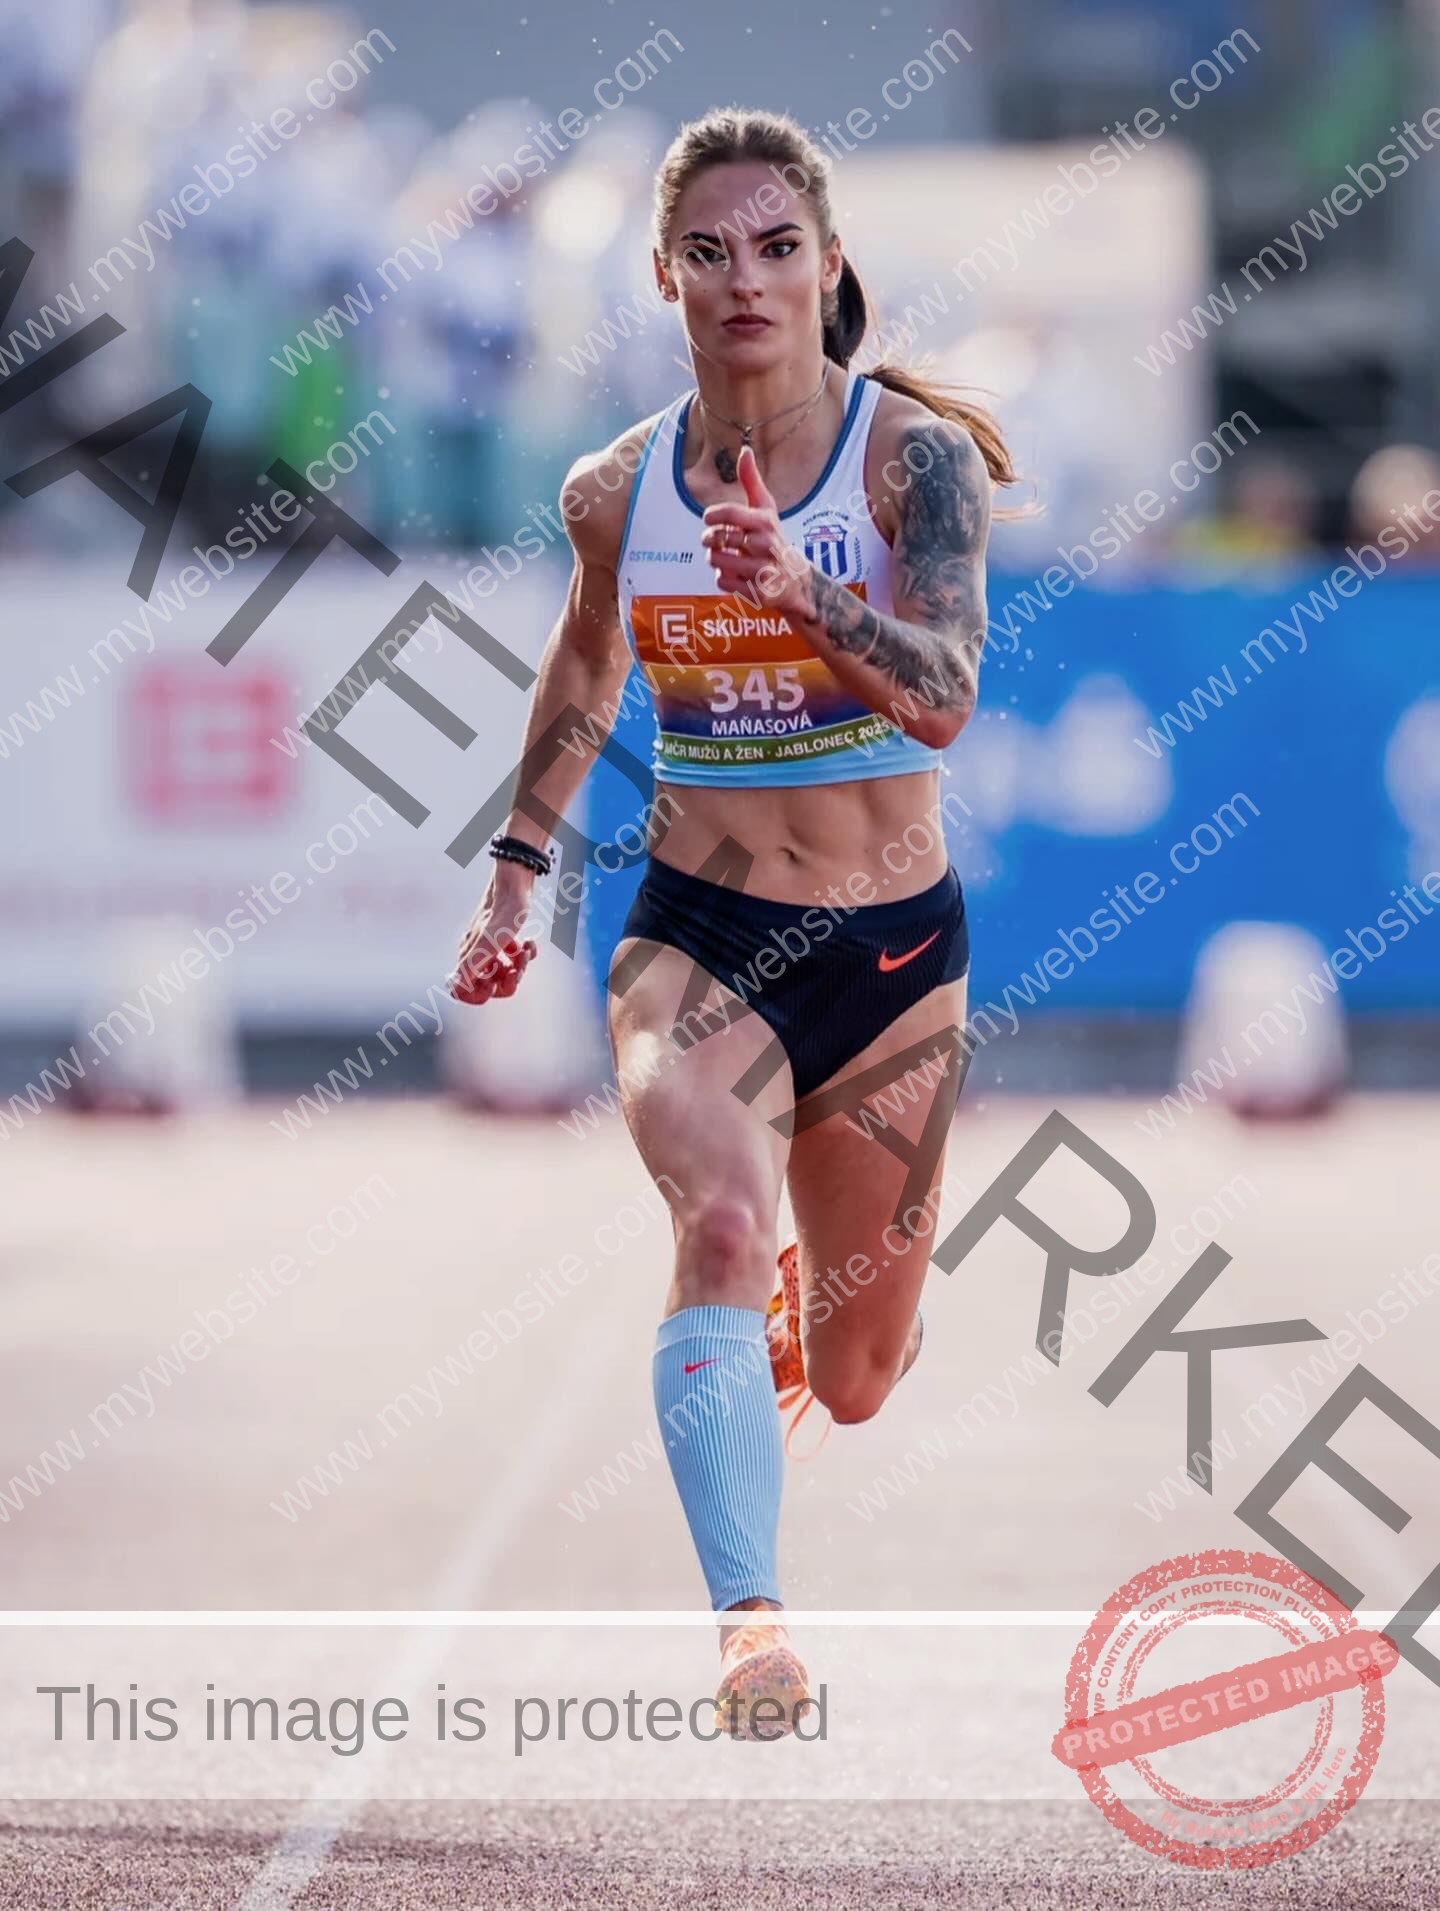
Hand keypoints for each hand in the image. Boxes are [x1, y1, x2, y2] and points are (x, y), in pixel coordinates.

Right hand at [449, 875, 538, 1005]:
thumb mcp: (490, 942)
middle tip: (519, 968)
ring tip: (526, 949)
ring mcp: (490, 945)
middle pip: (490, 985)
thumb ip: (472, 965)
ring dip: (519, 965)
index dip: (481, 995)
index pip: (464, 991)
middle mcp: (475, 953)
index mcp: (468, 957)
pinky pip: (515, 957)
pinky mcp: (505, 937)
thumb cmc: (503, 912)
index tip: (496, 985)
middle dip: (508, 980)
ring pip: (505, 971)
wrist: (516, 883)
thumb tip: (454, 988)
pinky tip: (529, 941)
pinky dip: (525, 953)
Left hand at [700, 445, 813, 621]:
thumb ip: (752, 481)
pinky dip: (722, 578)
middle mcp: (766, 546)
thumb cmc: (774, 539)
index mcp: (765, 522)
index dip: (712, 516)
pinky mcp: (759, 593)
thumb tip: (745, 450)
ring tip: (726, 558)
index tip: (708, 518)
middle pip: (718, 539)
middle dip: (710, 539)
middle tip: (713, 541)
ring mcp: (763, 570)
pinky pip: (722, 582)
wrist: (796, 581)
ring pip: (717, 561)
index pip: (730, 513)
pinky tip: (734, 575)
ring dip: (715, 560)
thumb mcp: (766, 509)